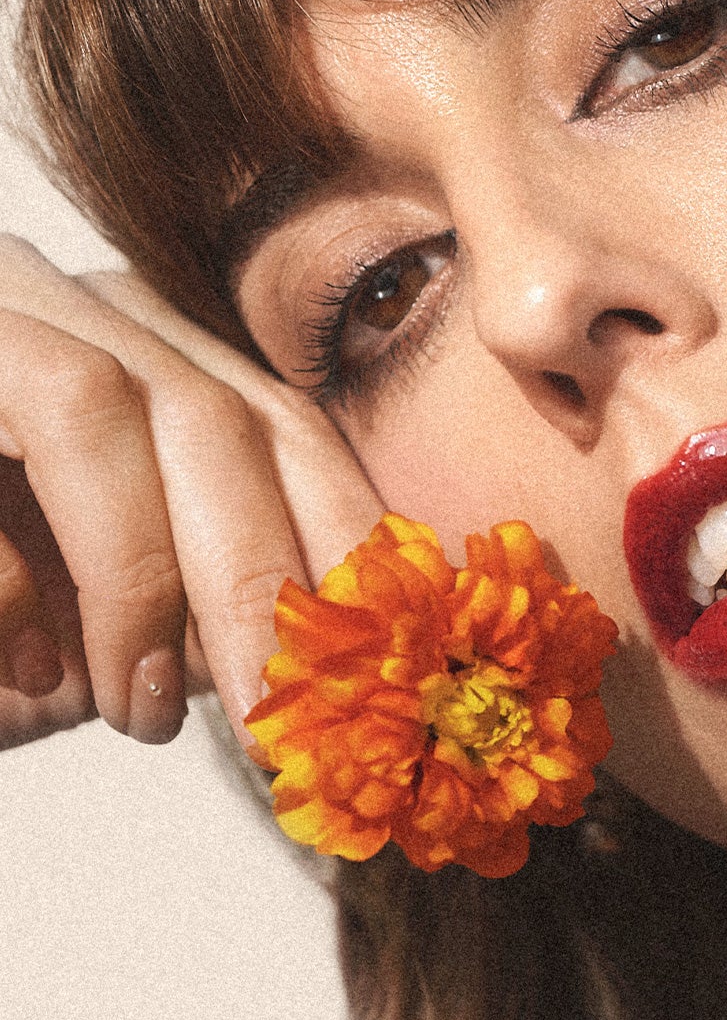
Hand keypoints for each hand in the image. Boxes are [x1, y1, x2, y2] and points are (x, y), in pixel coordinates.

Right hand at [0, 235, 383, 752]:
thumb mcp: (102, 610)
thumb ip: (208, 604)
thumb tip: (353, 659)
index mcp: (131, 343)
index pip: (281, 422)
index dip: (349, 537)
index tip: (396, 659)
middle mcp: (47, 299)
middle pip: (212, 412)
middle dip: (265, 576)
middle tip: (290, 720)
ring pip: (99, 400)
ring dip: (144, 575)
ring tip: (146, 712)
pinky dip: (9, 579)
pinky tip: (32, 675)